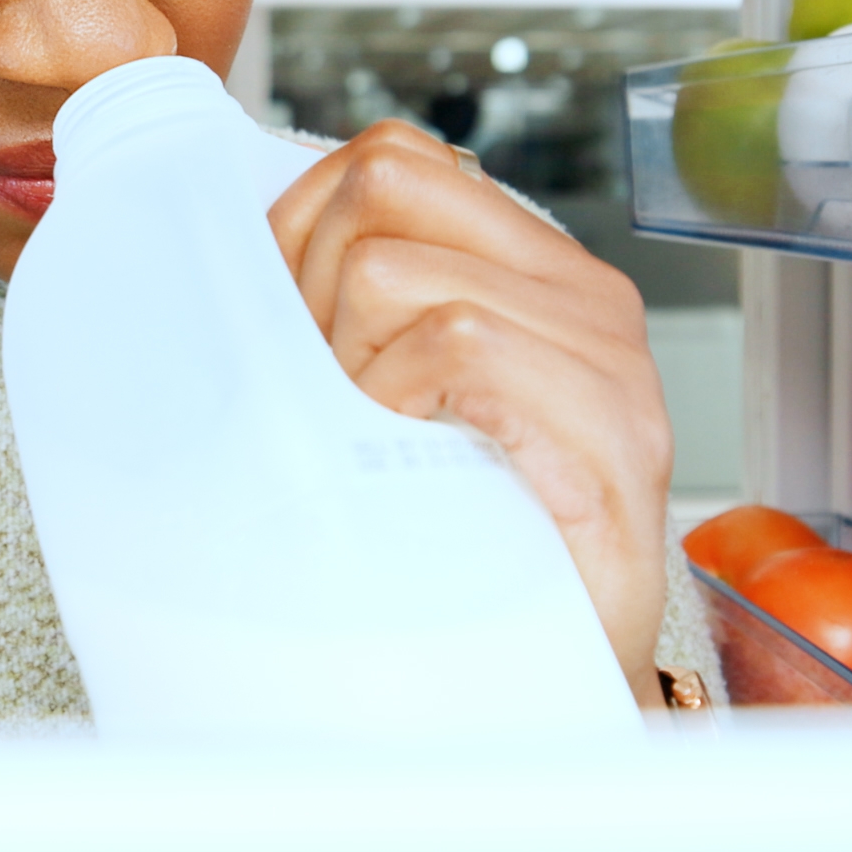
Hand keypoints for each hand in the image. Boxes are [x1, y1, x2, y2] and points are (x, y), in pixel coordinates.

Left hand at [269, 122, 676, 705]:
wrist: (549, 692)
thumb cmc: (465, 554)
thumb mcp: (401, 408)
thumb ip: (365, 317)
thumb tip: (242, 257)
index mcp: (538, 275)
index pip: (397, 159)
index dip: (308, 225)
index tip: (292, 328)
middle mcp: (585, 298)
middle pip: (382, 193)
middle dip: (315, 289)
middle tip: (328, 399)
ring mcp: (607, 362)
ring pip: (401, 274)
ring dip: (347, 366)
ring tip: (370, 447)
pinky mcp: (609, 433)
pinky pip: (457, 343)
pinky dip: (394, 402)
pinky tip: (405, 465)